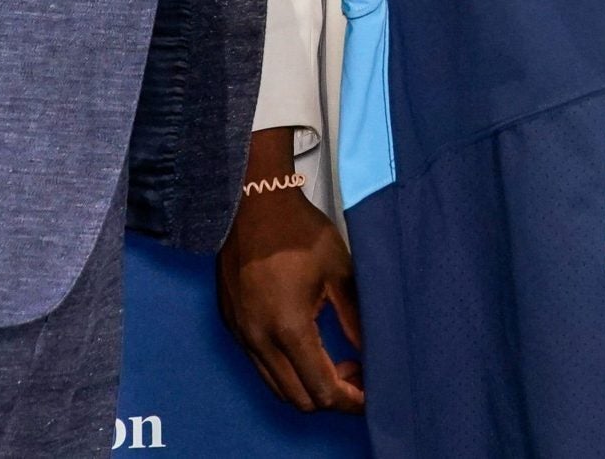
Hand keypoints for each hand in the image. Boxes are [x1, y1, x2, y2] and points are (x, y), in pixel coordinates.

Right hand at [215, 133, 364, 413]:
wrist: (252, 203)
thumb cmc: (296, 230)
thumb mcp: (339, 271)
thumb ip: (355, 318)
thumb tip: (372, 352)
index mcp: (289, 327)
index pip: (322, 390)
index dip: (350, 401)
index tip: (369, 396)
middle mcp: (259, 339)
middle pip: (298, 399)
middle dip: (331, 398)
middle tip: (356, 376)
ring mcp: (241, 334)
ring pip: (276, 387)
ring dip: (307, 385)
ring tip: (335, 364)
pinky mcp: (233, 325)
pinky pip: (260, 365)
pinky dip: (286, 370)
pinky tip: (307, 347)